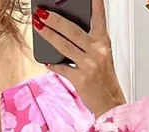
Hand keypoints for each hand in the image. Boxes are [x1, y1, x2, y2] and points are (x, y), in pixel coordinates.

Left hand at [32, 0, 125, 117]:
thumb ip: (88, 44)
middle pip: (72, 30)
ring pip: (64, 46)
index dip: (95, 3)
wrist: (110, 104)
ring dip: (48, 35)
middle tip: (42, 12)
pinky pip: (62, 68)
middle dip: (55, 20)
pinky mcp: (80, 79)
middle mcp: (97, 51)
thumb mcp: (102, 57)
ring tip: (38, 26)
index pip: (99, 17)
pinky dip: (53, 65)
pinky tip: (47, 61)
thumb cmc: (104, 80)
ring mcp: (89, 65)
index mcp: (104, 43)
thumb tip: (65, 34)